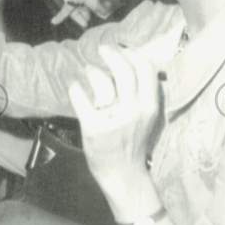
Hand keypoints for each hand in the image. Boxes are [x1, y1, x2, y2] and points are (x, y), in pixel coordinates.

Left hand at [68, 43, 162, 213]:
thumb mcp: (148, 119)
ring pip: (102, 81)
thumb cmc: (134, 144)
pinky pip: (81, 98)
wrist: (124, 175)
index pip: (145, 69)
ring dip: (93, 71)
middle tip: (103, 49)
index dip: (133, 54)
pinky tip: (75, 87)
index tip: (124, 50)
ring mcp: (113, 119)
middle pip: (124, 70)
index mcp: (150, 107)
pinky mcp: (94, 128)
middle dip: (112, 54)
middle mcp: (134, 111)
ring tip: (89, 70)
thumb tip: (135, 64)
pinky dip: (76, 89)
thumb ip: (144, 95)